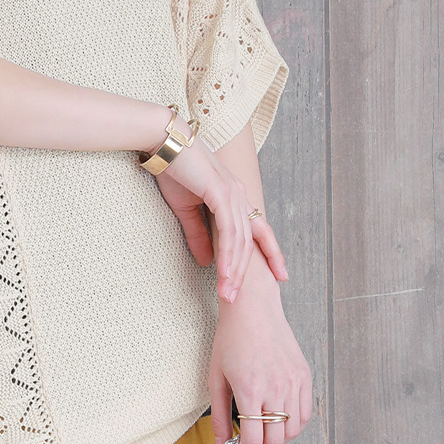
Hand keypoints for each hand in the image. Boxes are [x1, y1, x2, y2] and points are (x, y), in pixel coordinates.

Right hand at [153, 135, 286, 301]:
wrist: (163, 143)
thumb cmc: (174, 171)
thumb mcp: (185, 210)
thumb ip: (198, 235)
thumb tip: (207, 262)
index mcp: (234, 198)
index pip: (258, 231)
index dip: (271, 253)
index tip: (280, 276)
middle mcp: (239, 196)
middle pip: (251, 241)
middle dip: (246, 273)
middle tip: (238, 301)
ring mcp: (232, 194)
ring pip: (240, 240)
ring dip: (234, 270)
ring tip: (227, 294)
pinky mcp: (220, 193)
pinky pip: (228, 231)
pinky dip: (227, 254)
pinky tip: (223, 272)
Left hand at [207, 252, 312, 443]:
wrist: (254, 309)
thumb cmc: (231, 340)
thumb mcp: (216, 379)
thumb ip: (220, 416)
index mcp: (250, 389)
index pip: (252, 439)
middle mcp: (276, 388)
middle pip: (275, 441)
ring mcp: (293, 382)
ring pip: (292, 431)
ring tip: (262, 442)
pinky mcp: (304, 377)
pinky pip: (304, 415)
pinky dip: (293, 428)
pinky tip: (279, 427)